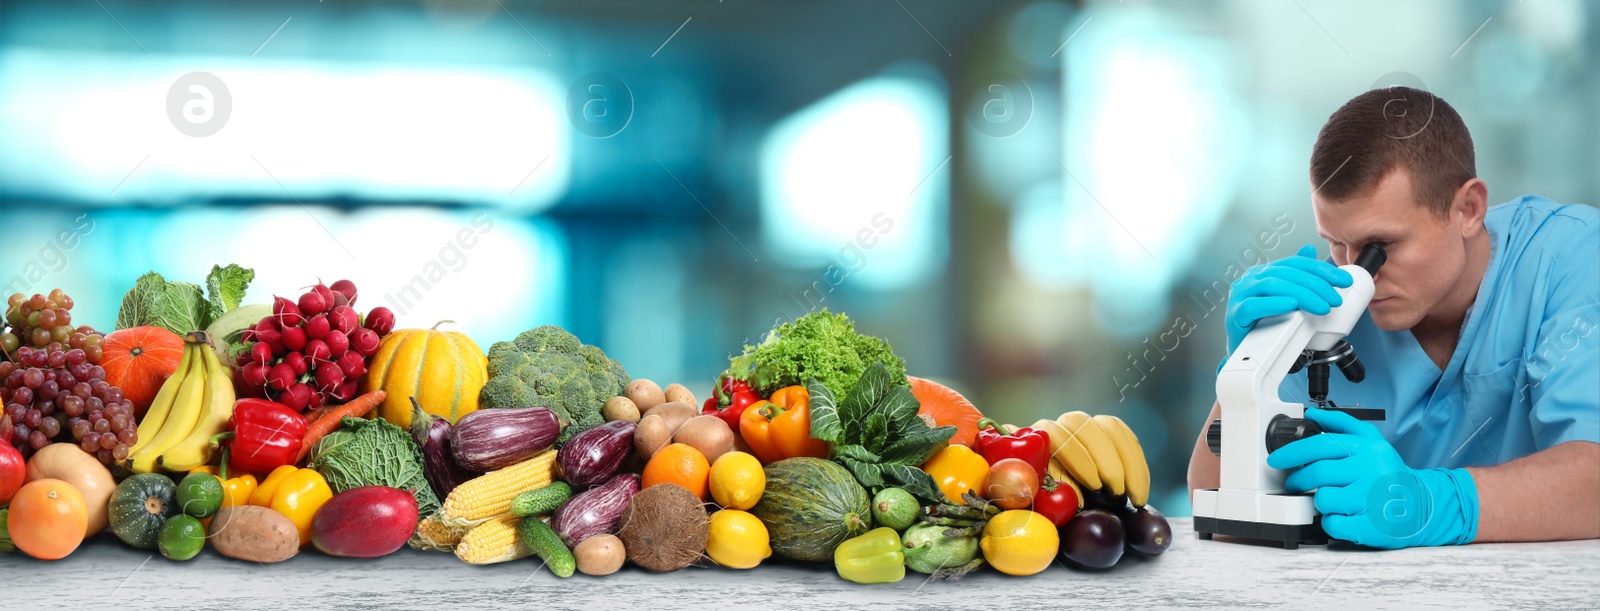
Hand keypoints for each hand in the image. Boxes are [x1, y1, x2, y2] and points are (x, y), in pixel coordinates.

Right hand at [1224, 244, 1352, 355]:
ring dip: (1302, 295)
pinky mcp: (1235, 315)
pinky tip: (1291, 305)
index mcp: (1262, 272)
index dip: (1321, 270)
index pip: (1294, 263)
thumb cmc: (1263, 324)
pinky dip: (1274, 304)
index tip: (1343, 280)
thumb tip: (1309, 250)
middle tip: (1335, 299)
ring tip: (1322, 307)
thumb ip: (1294, 276)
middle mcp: (1250, 279)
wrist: (1243, 350)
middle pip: (1286, 273)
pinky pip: (1253, 306)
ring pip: (1272, 286)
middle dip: (1316, 285)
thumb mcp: (1282, 296)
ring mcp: (1240, 295)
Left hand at [1267, 408, 1478, 548]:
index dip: (1292, 452)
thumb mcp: (1373, 442)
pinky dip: (1330, 522)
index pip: (1321, 445)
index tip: (1275, 460)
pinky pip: (1333, 524)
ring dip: (1320, 501)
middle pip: (1317, 473)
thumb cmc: (1389, 474)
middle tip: (1295, 483)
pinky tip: (1342, 516)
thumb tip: (1313, 415)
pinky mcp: (1371, 526)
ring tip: (1333, 499)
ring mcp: (1372, 500)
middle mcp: (1371, 471)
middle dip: (1298, 480)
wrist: (1422, 506)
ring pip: (1323, 499)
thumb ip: (1342, 424)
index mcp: (1368, 450)